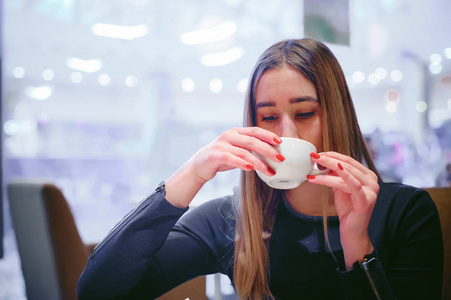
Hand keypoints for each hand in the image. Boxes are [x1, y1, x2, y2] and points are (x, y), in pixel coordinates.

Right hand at [165, 127, 283, 206]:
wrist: (199, 166)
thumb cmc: (221, 158)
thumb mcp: (236, 150)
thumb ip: (249, 149)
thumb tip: (271, 154)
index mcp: (236, 132)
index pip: (255, 131)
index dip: (268, 135)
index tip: (280, 142)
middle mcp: (229, 135)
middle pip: (252, 141)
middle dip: (268, 150)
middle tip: (280, 159)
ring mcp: (221, 144)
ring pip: (244, 152)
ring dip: (259, 162)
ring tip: (269, 171)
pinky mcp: (215, 155)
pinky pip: (231, 158)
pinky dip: (242, 163)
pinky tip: (251, 168)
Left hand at [307, 151, 378, 269]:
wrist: (353, 231)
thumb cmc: (347, 209)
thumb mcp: (340, 188)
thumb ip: (335, 175)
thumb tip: (323, 162)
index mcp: (368, 175)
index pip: (349, 160)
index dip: (333, 155)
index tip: (318, 153)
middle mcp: (373, 180)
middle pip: (347, 164)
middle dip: (328, 159)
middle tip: (313, 156)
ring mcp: (371, 190)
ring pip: (346, 173)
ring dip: (327, 169)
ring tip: (312, 169)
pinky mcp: (366, 199)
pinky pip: (352, 185)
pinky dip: (342, 175)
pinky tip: (332, 169)